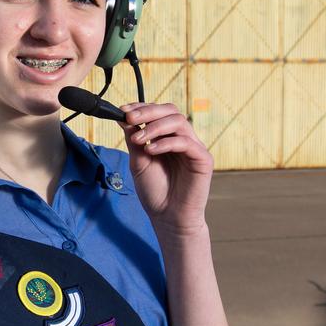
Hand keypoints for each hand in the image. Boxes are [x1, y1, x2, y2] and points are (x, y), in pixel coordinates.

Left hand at [119, 103, 213, 237]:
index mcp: (167, 137)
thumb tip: (124, 117)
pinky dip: (166, 143)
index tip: (123, 111)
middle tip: (129, 118)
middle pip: (170, 111)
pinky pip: (186, 142)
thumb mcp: (138, 162)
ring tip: (138, 139)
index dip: (141, 108)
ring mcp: (194, 147)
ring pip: (179, 122)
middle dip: (148, 111)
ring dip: (155, 127)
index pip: (158, 113)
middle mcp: (182, 138)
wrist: (167, 217)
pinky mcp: (203, 159)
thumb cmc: (155, 192)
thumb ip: (134, 140)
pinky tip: (151, 150)